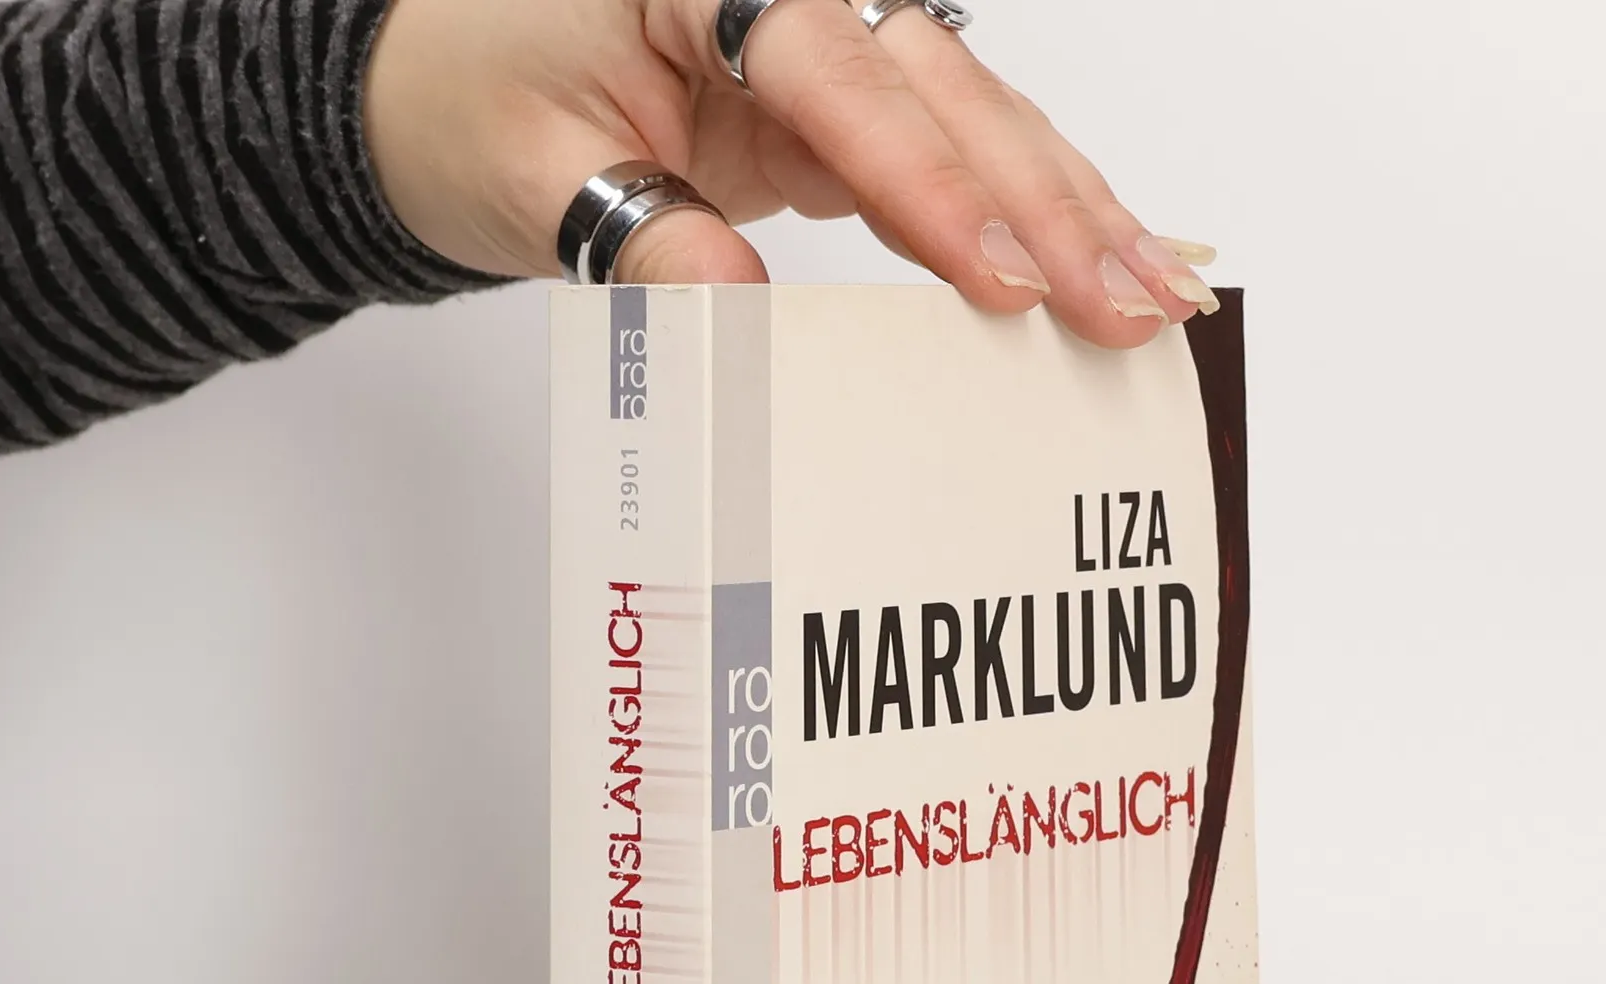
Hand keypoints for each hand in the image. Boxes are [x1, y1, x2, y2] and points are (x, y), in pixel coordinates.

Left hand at [363, 0, 1218, 348]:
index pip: (839, 78)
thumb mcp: (530, 177)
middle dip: (1047, 203)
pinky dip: (1027, 210)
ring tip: (1155, 292)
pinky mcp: (839, 107)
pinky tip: (1099, 255)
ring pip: (973, 115)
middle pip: (942, 88)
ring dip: (1068, 207)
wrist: (450, 88)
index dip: (932, 185)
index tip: (1006, 280)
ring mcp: (821, 47)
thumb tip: (743, 315)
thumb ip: (644, 237)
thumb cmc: (475, 101)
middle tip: (1130, 301)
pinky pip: (950, 151)